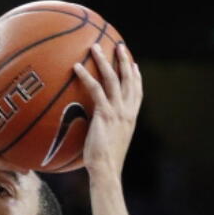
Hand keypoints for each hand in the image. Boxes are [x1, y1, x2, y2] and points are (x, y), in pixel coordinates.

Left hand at [74, 43, 141, 176]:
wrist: (106, 169)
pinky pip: (95, 90)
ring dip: (104, 60)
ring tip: (95, 47)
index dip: (136, 77)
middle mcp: (127, 111)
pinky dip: (86, 76)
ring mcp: (118, 111)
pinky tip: (76, 67)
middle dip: (124, 60)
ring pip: (113, 79)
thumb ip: (106, 130)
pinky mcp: (105, 114)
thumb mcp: (109, 142)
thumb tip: (94, 128)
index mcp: (130, 117)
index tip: (134, 64)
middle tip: (120, 45)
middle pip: (128, 79)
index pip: (137, 92)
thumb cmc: (104, 161)